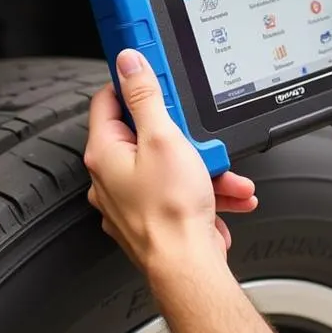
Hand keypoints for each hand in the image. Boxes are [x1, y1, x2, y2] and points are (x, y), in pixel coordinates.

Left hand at [84, 49, 257, 274]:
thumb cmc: (171, 212)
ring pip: (169, 167)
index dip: (132, 85)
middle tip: (200, 136)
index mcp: (104, 153)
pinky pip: (178, 194)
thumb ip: (146, 96)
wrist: (188, 269)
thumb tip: (128, 63)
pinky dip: (203, 192)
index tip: (153, 76)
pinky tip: (227, 197)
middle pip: (146, 135)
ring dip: (203, 167)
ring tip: (225, 175)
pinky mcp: (152, 220)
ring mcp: (130, 201)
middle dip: (185, 135)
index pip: (109, 101)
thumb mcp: (164, 138)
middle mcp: (110, 178)